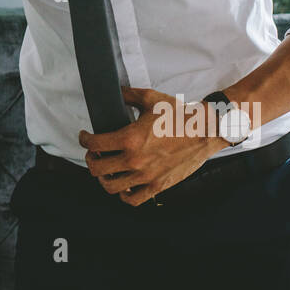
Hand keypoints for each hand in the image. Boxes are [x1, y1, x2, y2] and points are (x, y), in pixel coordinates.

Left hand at [77, 87, 226, 205]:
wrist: (205, 131)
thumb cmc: (180, 115)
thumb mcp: (151, 98)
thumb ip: (128, 94)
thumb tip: (115, 90)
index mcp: (130, 138)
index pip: (93, 144)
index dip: (84, 139)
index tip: (85, 136)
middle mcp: (135, 160)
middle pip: (97, 168)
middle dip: (91, 159)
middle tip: (94, 153)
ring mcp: (146, 176)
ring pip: (110, 187)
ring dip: (103, 178)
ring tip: (106, 170)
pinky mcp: (158, 186)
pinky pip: (133, 199)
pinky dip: (124, 194)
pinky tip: (124, 184)